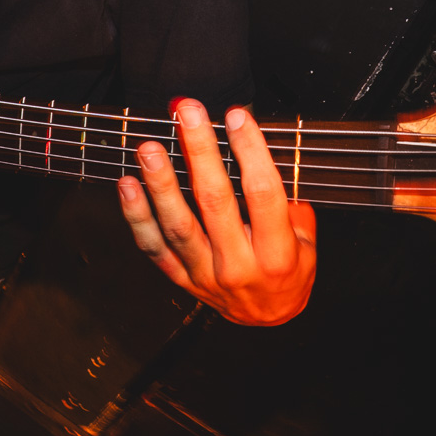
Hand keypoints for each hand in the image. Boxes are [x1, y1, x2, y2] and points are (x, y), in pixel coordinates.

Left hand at [118, 99, 316, 325]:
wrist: (268, 320)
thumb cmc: (289, 274)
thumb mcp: (308, 242)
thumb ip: (290, 202)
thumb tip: (263, 154)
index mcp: (276, 255)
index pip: (263, 194)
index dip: (250, 151)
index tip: (237, 116)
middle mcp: (238, 266)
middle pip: (216, 202)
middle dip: (200, 152)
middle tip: (188, 115)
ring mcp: (205, 275)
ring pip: (178, 226)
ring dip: (161, 184)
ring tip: (149, 149)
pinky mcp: (183, 279)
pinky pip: (154, 248)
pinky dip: (137, 216)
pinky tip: (127, 186)